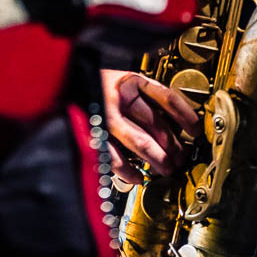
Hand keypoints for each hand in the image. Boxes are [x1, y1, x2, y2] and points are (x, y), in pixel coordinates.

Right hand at [101, 69, 200, 183]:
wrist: (59, 79)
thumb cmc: (92, 82)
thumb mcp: (119, 79)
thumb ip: (142, 96)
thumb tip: (174, 121)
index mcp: (129, 79)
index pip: (167, 98)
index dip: (185, 116)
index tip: (197, 130)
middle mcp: (118, 96)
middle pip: (156, 123)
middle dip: (173, 145)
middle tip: (181, 158)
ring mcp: (104, 115)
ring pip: (139, 140)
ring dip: (157, 158)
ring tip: (167, 170)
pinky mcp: (91, 132)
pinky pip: (113, 156)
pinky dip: (127, 170)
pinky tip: (138, 177)